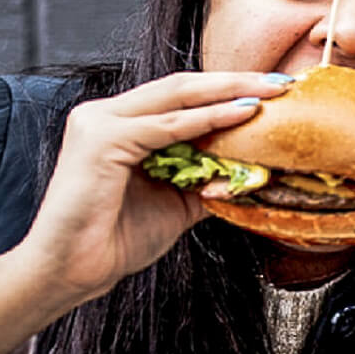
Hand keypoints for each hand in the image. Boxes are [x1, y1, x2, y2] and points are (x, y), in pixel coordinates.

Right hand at [0, 71, 292, 353]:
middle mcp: (104, 114)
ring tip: (271, 93)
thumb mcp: (178, 202)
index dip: (226, 89)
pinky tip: (242, 114)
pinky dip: (209, 119)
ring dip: (229, 93)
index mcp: (118, 124)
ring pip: (177, 97)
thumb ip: (208, 179)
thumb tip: (255, 170)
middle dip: (235, 82)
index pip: (179, 96)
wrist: (73, 271)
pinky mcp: (101, 139)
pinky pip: (168, 126)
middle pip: (181, 87)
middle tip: (280, 83)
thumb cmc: (117, 239)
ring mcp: (99, 122)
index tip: (271, 91)